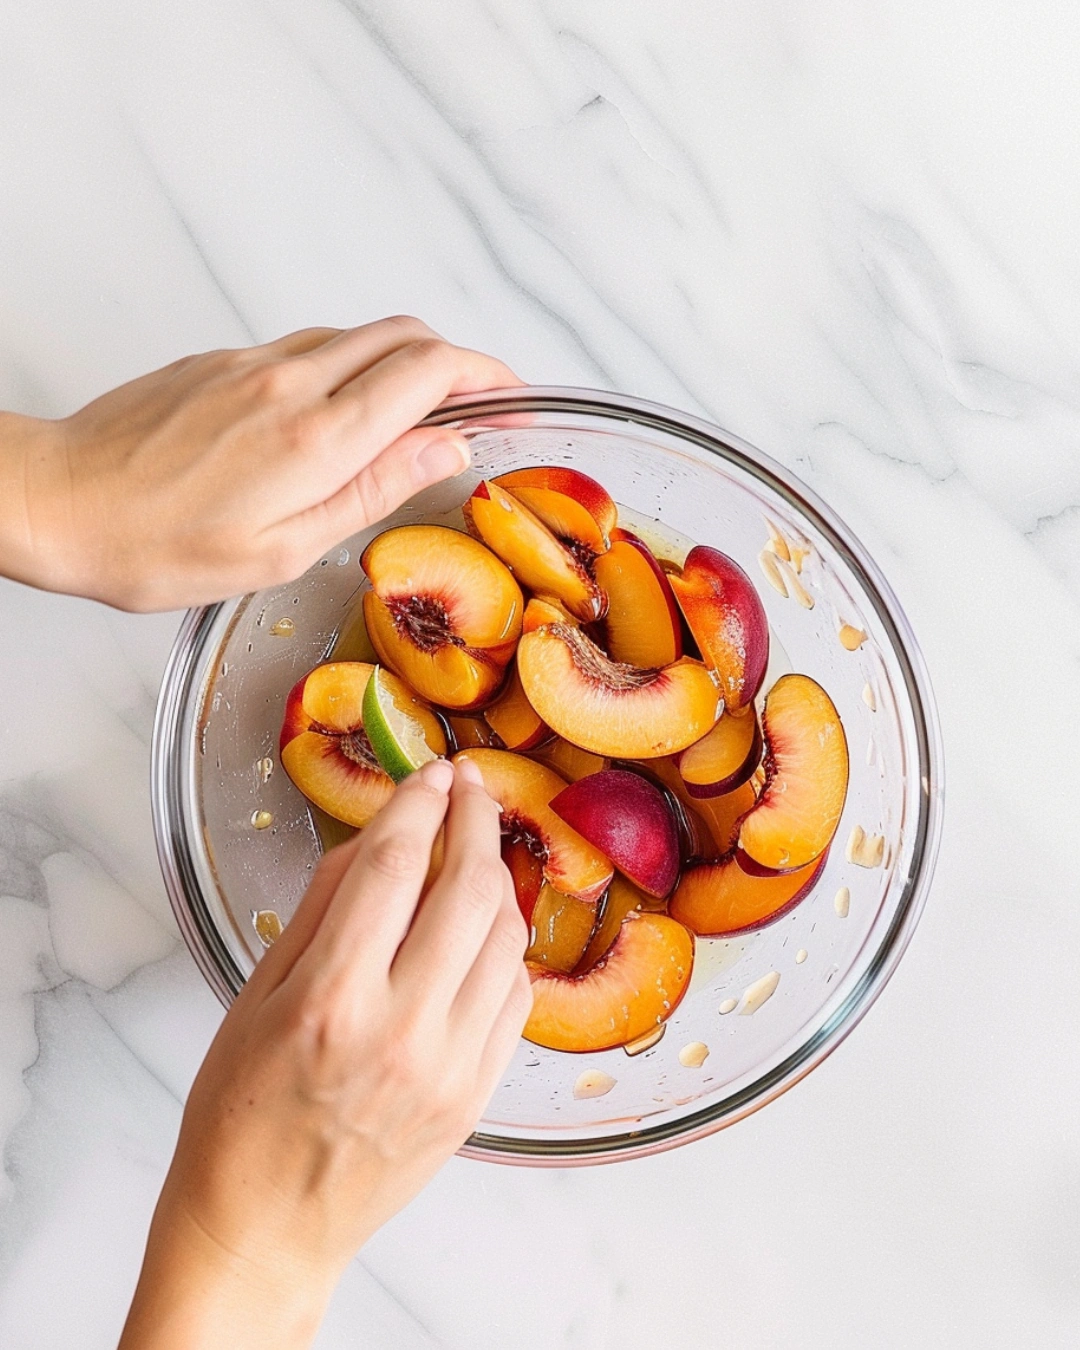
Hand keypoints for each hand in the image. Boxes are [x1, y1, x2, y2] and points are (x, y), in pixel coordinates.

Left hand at [0, 317, 518, 609]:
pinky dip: (349, 366)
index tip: (512, 395)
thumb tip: (444, 448)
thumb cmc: (157, 546)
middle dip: (456, 358)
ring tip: (418, 410)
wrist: (58, 503)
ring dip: (403, 359)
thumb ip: (371, 489)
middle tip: (480, 398)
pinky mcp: (223, 360)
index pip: (429, 371)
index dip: (486, 374)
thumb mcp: (282, 548)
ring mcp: (253, 361)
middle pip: (403, 334)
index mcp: (316, 437)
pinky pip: (308, 345)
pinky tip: (342, 411)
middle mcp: (291, 382)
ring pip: (357, 334)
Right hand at [120, 757, 531, 1348]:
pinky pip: (516, 998)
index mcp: (331, 997)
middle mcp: (401, 1028)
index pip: (395, 865)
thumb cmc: (241, 1113)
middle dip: (475, 820)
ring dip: (497, 880)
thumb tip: (378, 836)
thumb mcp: (257, 994)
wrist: (266, 1224)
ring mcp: (450, 1067)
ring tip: (476, 854)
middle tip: (471, 789)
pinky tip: (479, 933)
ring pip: (505, 937)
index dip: (420, 803)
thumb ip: (323, 906)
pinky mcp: (477, 1096)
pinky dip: (504, 950)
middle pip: (469, 889)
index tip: (433, 773)